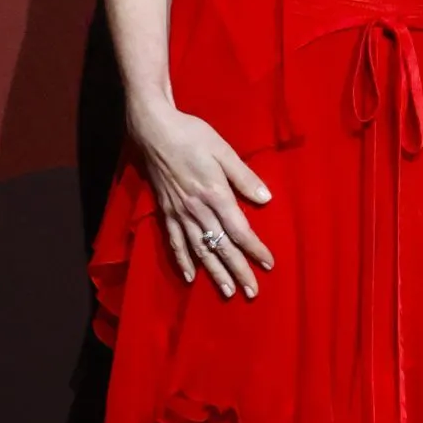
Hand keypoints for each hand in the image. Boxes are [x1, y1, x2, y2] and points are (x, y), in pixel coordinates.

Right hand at [129, 103, 274, 298]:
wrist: (154, 130)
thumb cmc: (193, 135)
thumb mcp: (223, 150)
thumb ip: (244, 177)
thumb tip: (266, 199)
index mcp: (214, 194)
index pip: (239, 230)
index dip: (254, 249)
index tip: (268, 265)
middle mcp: (197, 209)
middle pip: (221, 246)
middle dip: (237, 270)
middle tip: (252, 292)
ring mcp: (179, 213)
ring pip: (199, 249)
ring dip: (214, 272)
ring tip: (227, 291)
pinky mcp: (165, 212)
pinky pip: (174, 242)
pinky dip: (183, 261)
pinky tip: (190, 277)